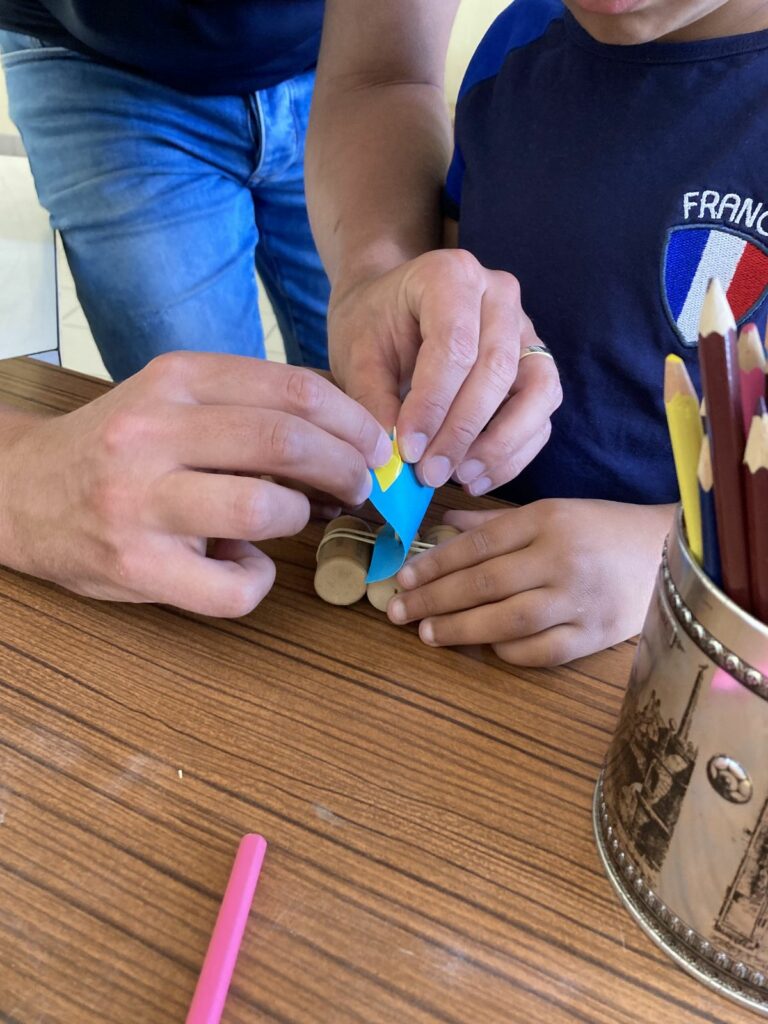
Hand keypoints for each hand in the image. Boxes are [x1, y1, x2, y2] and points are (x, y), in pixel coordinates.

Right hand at [0, 352, 390, 615]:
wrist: (20, 491)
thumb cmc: (118, 449)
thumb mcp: (174, 405)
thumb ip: (248, 413)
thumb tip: (347, 445)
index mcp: (176, 381)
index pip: (293, 390)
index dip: (354, 421)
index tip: (377, 446)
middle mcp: (154, 431)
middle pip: (287, 441)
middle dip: (348, 467)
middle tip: (362, 486)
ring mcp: (140, 500)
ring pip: (263, 506)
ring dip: (302, 516)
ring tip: (299, 518)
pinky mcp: (134, 564)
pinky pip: (232, 586)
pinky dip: (257, 581)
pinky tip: (244, 568)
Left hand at [327, 249, 561, 493]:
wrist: (389, 308)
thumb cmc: (372, 325)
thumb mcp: (357, 354)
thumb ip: (373, 401)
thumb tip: (391, 458)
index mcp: (451, 275)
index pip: (455, 346)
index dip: (433, 404)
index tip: (408, 450)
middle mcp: (499, 295)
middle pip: (497, 370)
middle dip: (463, 431)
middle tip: (430, 473)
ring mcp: (525, 329)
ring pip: (537, 392)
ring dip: (501, 445)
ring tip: (461, 478)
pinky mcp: (536, 365)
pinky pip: (542, 414)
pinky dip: (514, 452)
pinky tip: (476, 476)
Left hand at [387, 500, 673, 665]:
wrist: (667, 552)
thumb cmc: (600, 528)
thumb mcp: (550, 511)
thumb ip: (494, 523)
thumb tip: (440, 527)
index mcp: (547, 520)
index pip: (478, 545)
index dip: (435, 563)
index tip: (404, 577)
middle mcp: (561, 558)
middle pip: (485, 583)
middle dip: (434, 599)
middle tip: (398, 611)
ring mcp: (580, 599)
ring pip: (508, 620)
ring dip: (461, 629)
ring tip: (427, 633)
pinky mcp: (596, 634)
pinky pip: (542, 651)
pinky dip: (508, 651)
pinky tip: (485, 645)